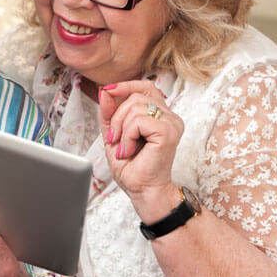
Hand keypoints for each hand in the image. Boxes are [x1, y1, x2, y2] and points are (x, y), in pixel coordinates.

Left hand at [98, 80, 183, 212]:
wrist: (142, 190)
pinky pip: (139, 121)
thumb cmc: (132, 166)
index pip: (145, 86)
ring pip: (135, 106)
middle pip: (135, 96)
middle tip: (116, 139)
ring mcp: (171, 123)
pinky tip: (131, 150)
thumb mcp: (114, 133)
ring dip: (121, 128)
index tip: (107, 91)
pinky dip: (128, 135)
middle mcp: (169, 116)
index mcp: (160, 114)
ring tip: (125, 147)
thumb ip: (109, 112)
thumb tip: (104, 91)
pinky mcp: (168, 132)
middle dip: (117, 116)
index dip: (125, 85)